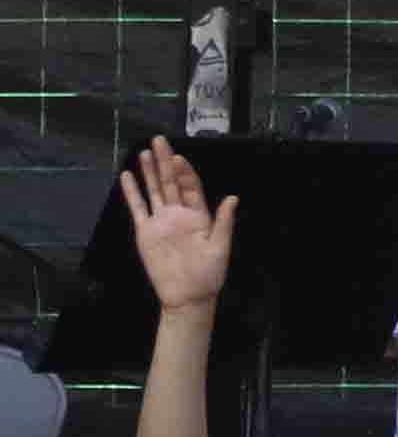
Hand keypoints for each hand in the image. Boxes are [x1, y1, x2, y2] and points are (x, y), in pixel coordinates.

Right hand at [122, 139, 235, 311]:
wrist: (187, 296)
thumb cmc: (209, 274)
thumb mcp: (220, 247)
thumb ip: (223, 221)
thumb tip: (232, 198)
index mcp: (199, 216)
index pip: (191, 187)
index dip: (185, 171)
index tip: (178, 156)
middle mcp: (178, 214)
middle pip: (170, 183)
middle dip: (165, 162)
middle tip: (159, 141)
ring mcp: (161, 221)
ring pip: (154, 191)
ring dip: (149, 173)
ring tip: (143, 153)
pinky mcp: (146, 232)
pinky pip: (138, 208)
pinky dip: (132, 193)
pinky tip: (127, 177)